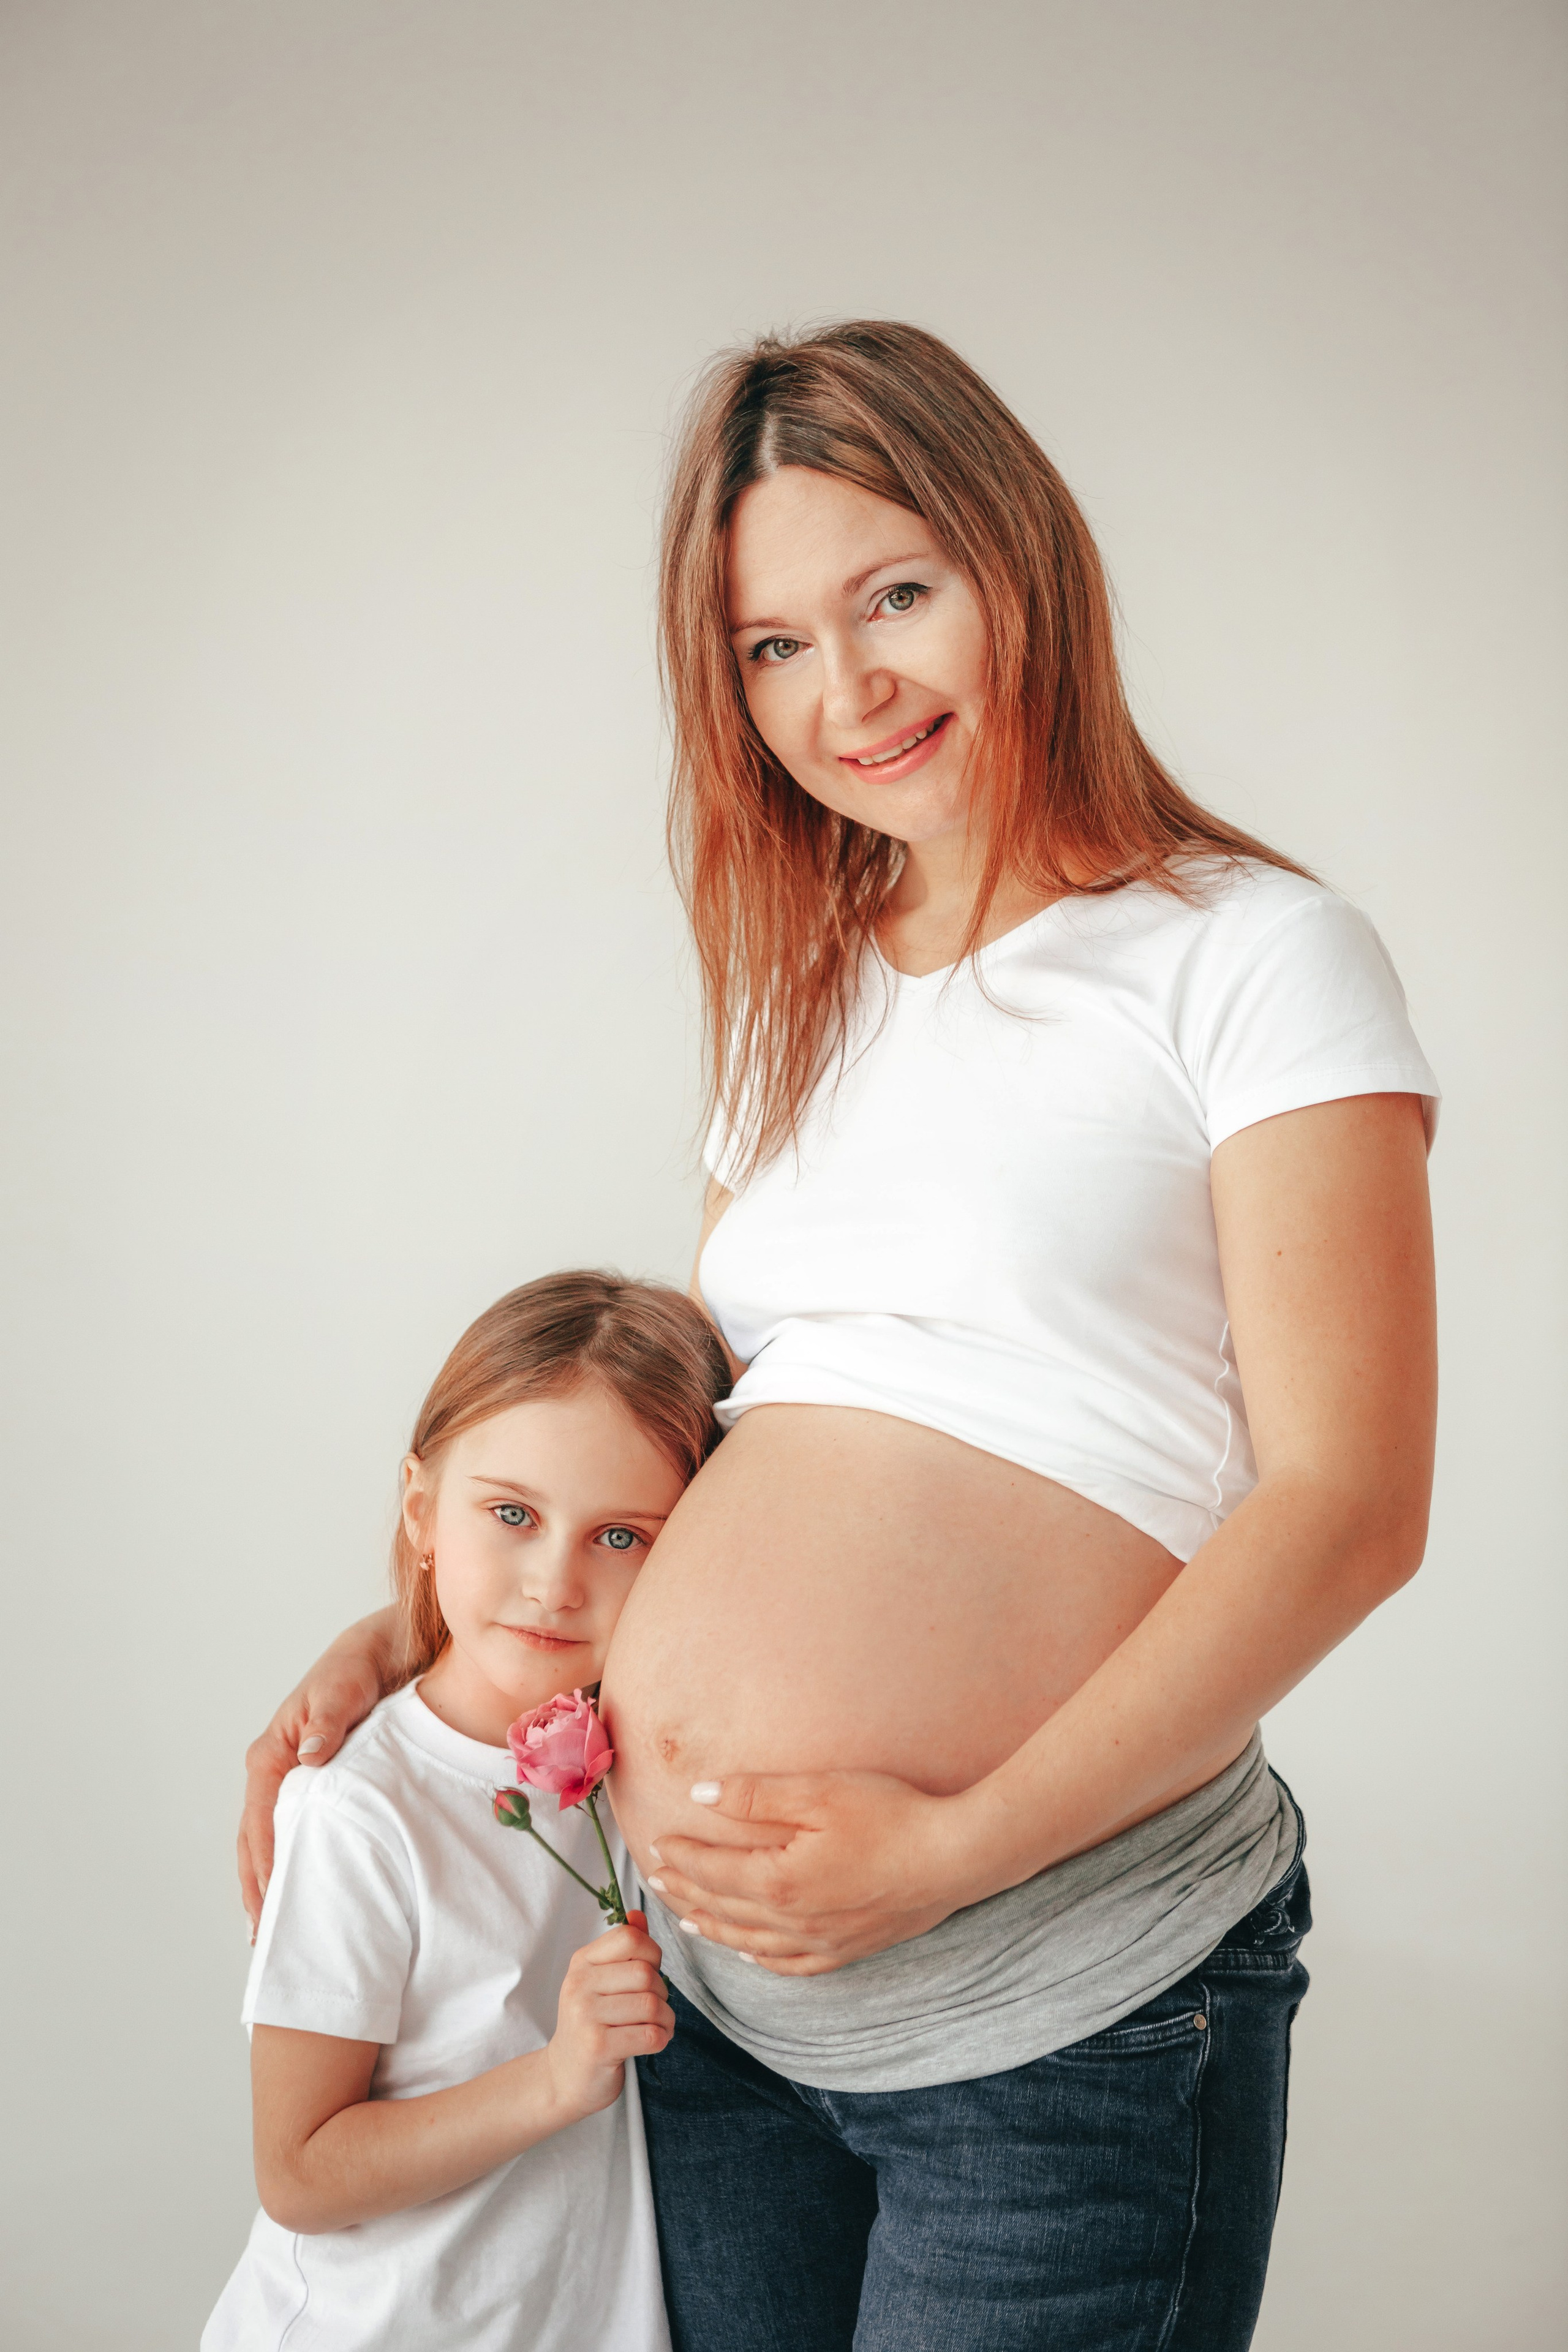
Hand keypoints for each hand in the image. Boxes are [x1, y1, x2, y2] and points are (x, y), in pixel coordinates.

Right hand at [238, 1621, 391, 1933]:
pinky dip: (299, 1864)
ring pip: (274, 1843)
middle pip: (257, 1842)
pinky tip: (309, 1894)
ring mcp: (295, 1782)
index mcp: (272, 1752)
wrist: (387, 1650)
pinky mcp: (320, 1786)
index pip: (260, 1822)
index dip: (265, 1866)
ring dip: (274, 1885)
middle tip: (268, 1941)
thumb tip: (308, 1757)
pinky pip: (301, 1834)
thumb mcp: (344, 1687)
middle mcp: (276, 1770)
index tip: (273, 1908)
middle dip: (260, 1890)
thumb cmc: (361, 1665)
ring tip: (279, 1933)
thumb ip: (328, 1721)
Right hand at [543, 1914, 674, 2120]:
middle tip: (654, 2007)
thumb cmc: (591, 2024)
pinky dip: (662, 2038)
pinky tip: (653, 2041)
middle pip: (645, 1973)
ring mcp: (586, 2016)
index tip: (649, 1973)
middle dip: (662, 1991)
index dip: (652, 1954)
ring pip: (651, 2004)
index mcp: (582, 1961)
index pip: (630, 1938)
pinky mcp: (598, 2047)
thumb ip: (623, 1948)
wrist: (563, 2077)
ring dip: (666, 2018)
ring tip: (657, 2026)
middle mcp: (579, 1984)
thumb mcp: (601, 1981)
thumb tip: (638, 1915)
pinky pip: (650, 2035)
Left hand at [647, 1772, 983, 1975]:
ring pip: (750, 1942)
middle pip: (723, 1908)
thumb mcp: (818, 1791)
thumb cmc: (890, 1815)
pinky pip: (791, 1965)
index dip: (681, 1858)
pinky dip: (762, 1959)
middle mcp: (793, 1921)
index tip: (656, 1845)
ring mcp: (822, 1941)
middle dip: (685, 1892)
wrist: (954, 1858)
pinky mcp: (849, 1949)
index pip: (713, 1871)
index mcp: (779, 1881)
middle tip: (656, 1881)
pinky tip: (750, 1952)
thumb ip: (755, 1796)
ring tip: (687, 1918)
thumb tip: (701, 1795)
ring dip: (713, 1927)